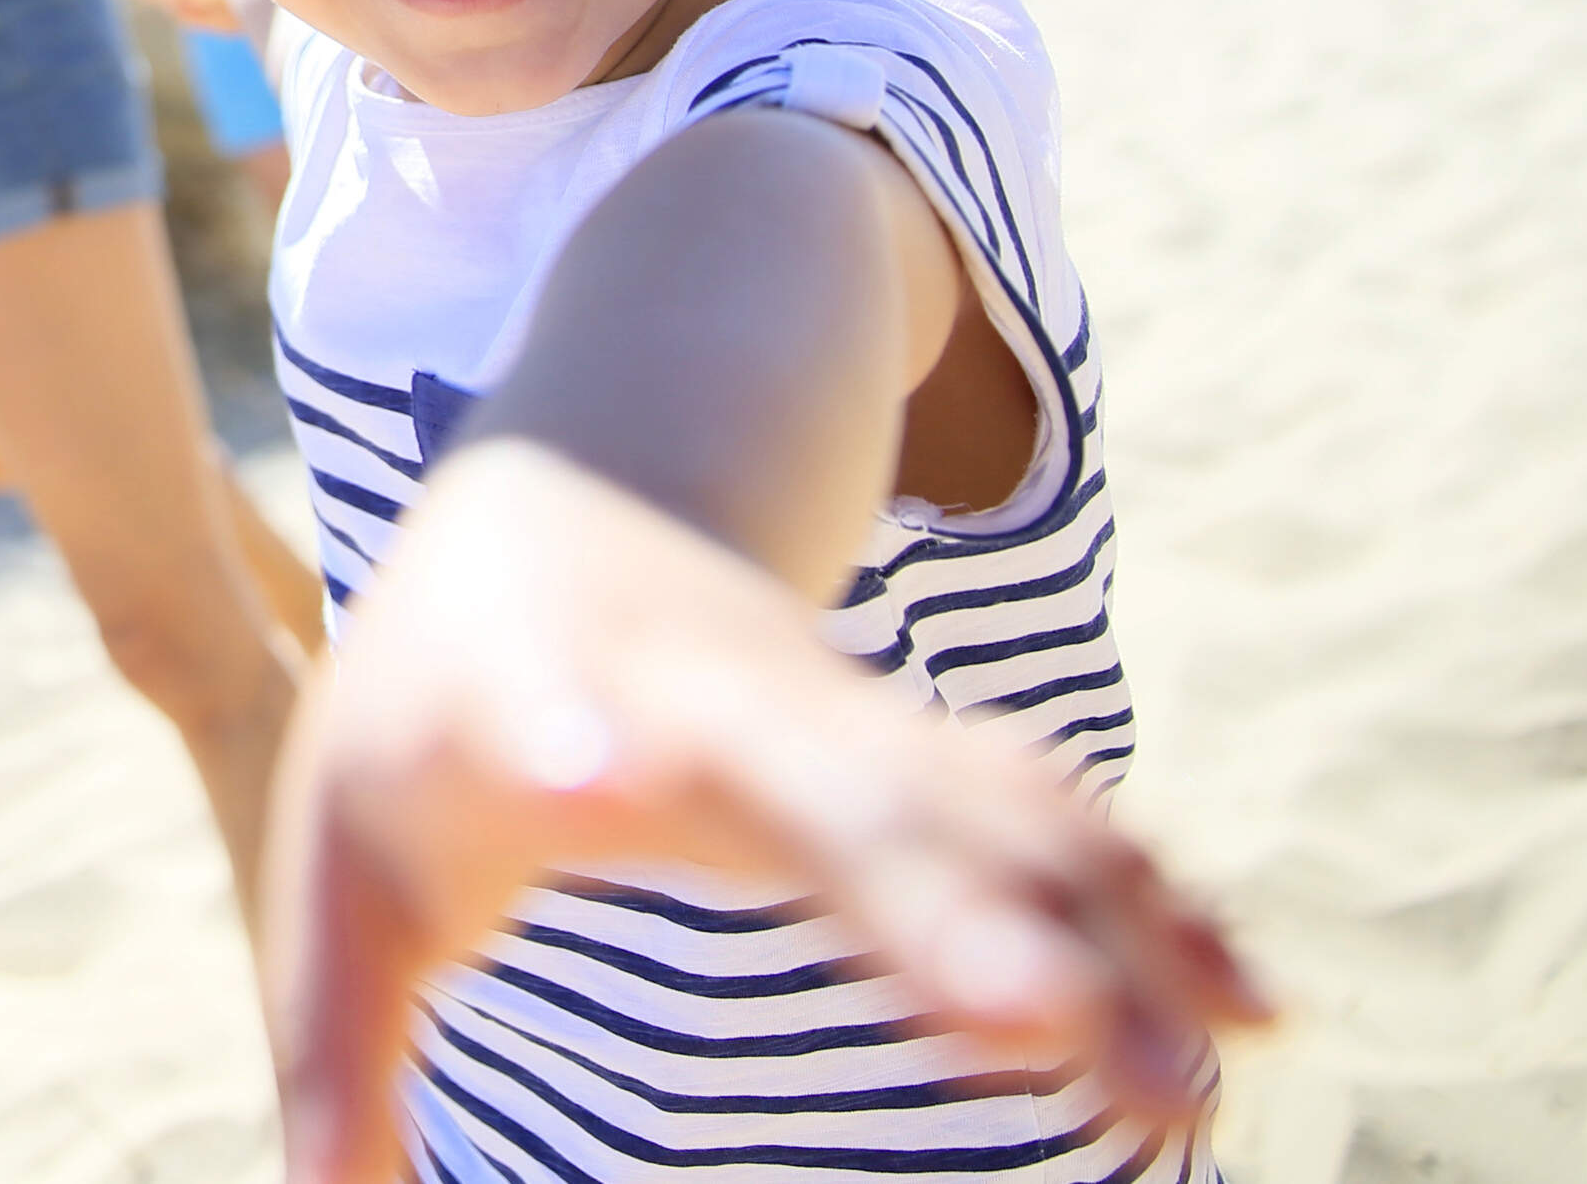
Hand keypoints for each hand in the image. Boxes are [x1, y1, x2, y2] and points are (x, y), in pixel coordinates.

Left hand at [262, 442, 1267, 1183]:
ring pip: (983, 807)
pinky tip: (1253, 1009)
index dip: (578, 746)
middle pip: (835, 790)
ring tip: (1194, 1092)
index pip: (564, 728)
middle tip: (1031, 1016)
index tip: (594, 770)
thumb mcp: (340, 864)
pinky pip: (1046, 818)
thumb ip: (333, 1046)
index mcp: (548, 710)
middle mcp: (721, 706)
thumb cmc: (429, 714)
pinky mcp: (914, 755)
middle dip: (935, 896)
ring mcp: (839, 722)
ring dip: (1094, 931)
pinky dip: (1148, 902)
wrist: (565, 494)